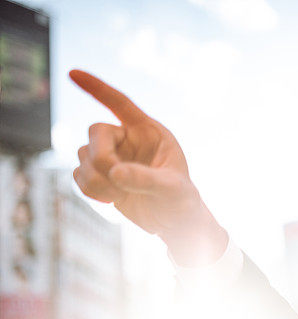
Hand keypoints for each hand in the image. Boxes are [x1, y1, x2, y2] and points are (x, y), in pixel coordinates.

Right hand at [70, 69, 226, 265]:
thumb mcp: (173, 189)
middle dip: (101, 157)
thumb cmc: (182, 201)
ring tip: (120, 196)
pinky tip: (112, 200)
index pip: (120, 103)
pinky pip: (78, 176)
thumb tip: (115, 172)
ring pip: (83, 156)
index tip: (73, 73)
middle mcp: (128, 140)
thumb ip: (146, 179)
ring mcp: (112, 157)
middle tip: (115, 179)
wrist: (175, 223)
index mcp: (149, 132)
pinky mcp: (100, 176)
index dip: (97, 88)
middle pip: (96, 132)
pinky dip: (90, 190)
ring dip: (96, 180)